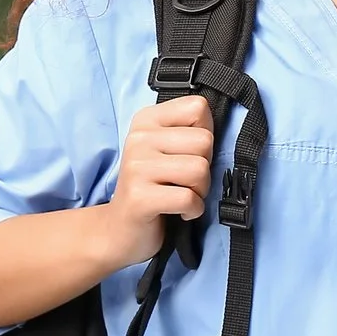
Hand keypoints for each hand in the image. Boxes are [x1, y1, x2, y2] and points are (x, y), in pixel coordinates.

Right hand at [100, 96, 214, 267]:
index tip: (187, 154)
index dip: (204, 134)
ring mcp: (137, 167)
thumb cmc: (153, 187)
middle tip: (184, 181)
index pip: (198, 107)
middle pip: (204, 141)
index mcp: (146, 120)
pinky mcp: (140, 197)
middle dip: (204, 167)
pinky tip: (179, 211)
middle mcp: (138, 138)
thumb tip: (216, 126)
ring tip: (181, 195)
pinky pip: (189, 198)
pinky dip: (193, 210)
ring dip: (200, 190)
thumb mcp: (166, 150)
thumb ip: (189, 132)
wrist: (120, 229)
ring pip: (200, 169)